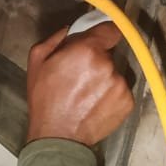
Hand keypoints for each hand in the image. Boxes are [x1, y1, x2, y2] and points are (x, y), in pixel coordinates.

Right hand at [25, 22, 134, 146]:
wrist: (59, 136)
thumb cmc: (46, 99)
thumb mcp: (38, 60)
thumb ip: (56, 38)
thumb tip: (70, 29)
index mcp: (87, 50)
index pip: (111, 29)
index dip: (104, 32)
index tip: (101, 36)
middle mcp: (108, 65)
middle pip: (108, 54)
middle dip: (97, 59)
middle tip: (80, 74)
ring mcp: (120, 85)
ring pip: (114, 73)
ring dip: (104, 78)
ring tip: (85, 93)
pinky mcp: (127, 102)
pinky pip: (120, 90)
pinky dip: (110, 94)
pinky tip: (93, 103)